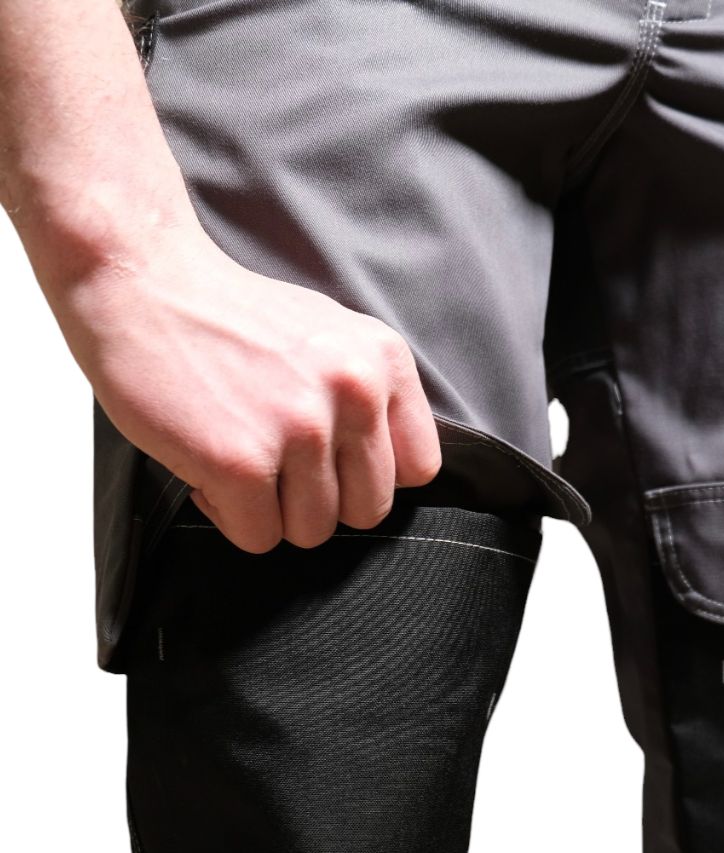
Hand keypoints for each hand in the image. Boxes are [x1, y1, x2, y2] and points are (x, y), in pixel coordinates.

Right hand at [63, 226, 441, 550]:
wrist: (141, 281)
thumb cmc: (228, 317)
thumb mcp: (328, 335)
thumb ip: (365, 397)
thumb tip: (385, 472)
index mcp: (383, 362)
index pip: (418, 469)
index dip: (367, 477)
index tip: (329, 463)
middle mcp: (353, 393)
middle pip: (366, 511)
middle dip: (318, 500)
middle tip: (273, 463)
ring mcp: (299, 429)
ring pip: (312, 531)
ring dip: (269, 510)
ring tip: (237, 457)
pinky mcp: (241, 462)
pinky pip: (258, 537)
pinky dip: (227, 515)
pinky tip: (208, 469)